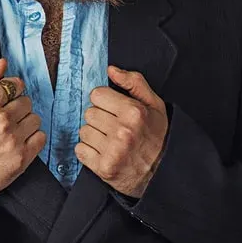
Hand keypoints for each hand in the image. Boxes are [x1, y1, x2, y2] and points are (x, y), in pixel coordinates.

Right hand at [0, 58, 45, 221]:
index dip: (10, 91)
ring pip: (35, 118)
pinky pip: (41, 137)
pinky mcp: (22, 157)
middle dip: (17, 108)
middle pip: (26, 101)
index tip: (6, 99)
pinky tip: (18, 142)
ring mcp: (13, 139)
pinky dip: (32, 139)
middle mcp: (1, 120)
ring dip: (25, 123)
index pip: (14, 84)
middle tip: (4, 119)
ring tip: (10, 132)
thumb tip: (2, 63)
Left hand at [75, 65, 168, 198]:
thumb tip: (111, 70)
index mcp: (134, 112)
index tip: (114, 109)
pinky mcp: (104, 168)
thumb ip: (133, 82)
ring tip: (110, 141)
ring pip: (83, 131)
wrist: (161, 172)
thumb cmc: (156, 136)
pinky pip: (80, 150)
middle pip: (89, 113)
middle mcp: (123, 131)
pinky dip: (88, 152)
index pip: (97, 94)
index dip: (105, 101)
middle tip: (113, 127)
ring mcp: (113, 151)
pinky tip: (104, 152)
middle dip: (99, 118)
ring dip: (93, 135)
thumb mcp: (154, 104)